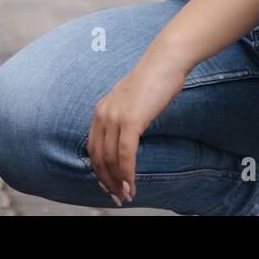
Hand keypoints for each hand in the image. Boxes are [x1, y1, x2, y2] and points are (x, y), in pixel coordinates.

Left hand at [87, 59, 187, 205]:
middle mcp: (103, 114)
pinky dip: (127, 173)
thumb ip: (124, 117)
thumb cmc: (154, 80)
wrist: (165, 61)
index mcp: (101, 110)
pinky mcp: (131, 120)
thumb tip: (127, 137)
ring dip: (118, 182)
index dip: (99, 170)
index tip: (107, 185)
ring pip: (111, 159)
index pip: (93, 148)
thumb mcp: (132, 100)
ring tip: (127, 195)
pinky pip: (125, 155)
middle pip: (98, 157)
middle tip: (117, 197)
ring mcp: (115, 117)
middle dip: (106, 181)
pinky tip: (132, 184)